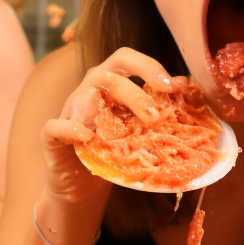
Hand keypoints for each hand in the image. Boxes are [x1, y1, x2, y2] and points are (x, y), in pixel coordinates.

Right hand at [40, 49, 187, 203]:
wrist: (82, 185)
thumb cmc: (114, 151)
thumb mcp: (139, 131)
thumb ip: (158, 114)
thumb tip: (192, 99)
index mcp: (111, 82)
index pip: (127, 59)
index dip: (149, 66)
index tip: (173, 86)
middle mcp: (89, 90)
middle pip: (109, 74)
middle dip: (134, 92)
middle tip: (154, 115)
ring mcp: (69, 110)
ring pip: (83, 95)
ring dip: (104, 107)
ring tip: (121, 129)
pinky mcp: (51, 134)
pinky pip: (56, 125)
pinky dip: (70, 128)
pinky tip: (85, 136)